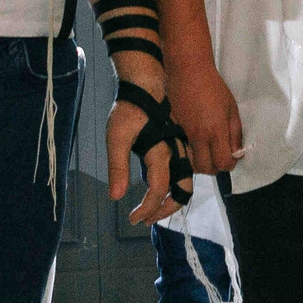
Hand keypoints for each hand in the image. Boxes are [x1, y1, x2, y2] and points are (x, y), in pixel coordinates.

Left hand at [106, 96, 185, 225]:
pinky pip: (185, 169)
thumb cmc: (130, 109)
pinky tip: (160, 185)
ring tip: (153, 208)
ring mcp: (181, 147)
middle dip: (166, 209)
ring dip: (172, 198)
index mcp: (161, 153)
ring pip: (186, 180)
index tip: (133, 219)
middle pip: (183, 190)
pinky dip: (175, 184)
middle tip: (147, 220)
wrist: (147, 82)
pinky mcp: (180, 143)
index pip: (158, 191)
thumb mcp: (117, 137)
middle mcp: (176, 153)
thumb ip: (117, 167)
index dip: (147, 209)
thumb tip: (115, 197)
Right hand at [168, 47, 244, 176]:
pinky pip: (184, 150)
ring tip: (206, 150)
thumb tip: (236, 153)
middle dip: (214, 167)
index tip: (231, 157)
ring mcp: (184, 134)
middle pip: (205, 169)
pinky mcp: (174, 130)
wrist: (188, 72)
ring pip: (192, 162)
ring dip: (201, 162)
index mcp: (216, 131)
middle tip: (218, 156)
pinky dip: (191, 152)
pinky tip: (195, 141)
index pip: (222, 163)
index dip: (229, 164)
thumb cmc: (214, 87)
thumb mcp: (231, 108)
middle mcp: (199, 137)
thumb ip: (235, 133)